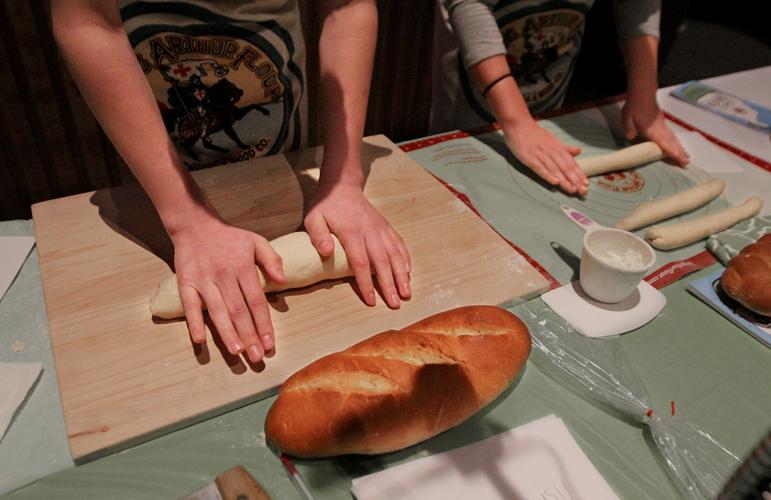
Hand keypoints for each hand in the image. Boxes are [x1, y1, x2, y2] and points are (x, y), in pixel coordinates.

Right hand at [170, 214, 284, 363]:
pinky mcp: (186, 283)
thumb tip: (283, 280)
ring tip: (237, 352)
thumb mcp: (256, 241)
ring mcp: (204, 281)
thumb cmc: (229, 237)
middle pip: (239, 311)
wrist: (195, 224)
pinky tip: (200, 340)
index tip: (270, 344)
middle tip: (256, 358)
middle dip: (249, 336)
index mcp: (243, 268)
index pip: (256, 301)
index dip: (264, 324)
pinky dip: (194, 322)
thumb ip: (271, 260)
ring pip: (217, 311)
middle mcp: (224, 276)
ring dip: (227, 333)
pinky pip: (190, 306)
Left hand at [304, 178, 410, 308]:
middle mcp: (370, 231)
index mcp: (352, 232)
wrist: (342, 185)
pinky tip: (408, 272)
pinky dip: (405, 258)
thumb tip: (326, 252)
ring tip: (406, 292)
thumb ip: (318, 235)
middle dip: (389, 284)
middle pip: (382, 262)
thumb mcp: (313, 217)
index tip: (371, 301)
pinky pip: (398, 243)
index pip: (360, 262)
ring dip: (402, 274)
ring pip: (395, 254)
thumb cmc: (326, 205)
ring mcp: (380, 228)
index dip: (366, 283)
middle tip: (395, 303)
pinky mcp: (386, 226)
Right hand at [504, 120, 588, 195]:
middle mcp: (551, 151)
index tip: (586, 183)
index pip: (571, 162)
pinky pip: (540, 168)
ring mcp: (540, 154)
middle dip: (575, 180)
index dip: (579, 173)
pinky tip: (555, 182)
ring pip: (555, 169)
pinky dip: (548, 175)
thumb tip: (579, 151)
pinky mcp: (529, 158)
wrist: (518, 124)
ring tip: (572, 189)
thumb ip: (565, 148)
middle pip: (565, 167)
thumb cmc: (535, 134)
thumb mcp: (552, 139)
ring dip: (564, 180)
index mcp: (557, 147)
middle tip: (583, 191)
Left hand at [622, 98, 688, 165]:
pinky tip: (677, 145)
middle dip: (679, 152)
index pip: (663, 142)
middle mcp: (660, 129)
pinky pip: (671, 134)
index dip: (671, 151)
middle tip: (686, 162)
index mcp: (651, 130)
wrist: (642, 94)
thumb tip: (631, 137)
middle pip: (671, 142)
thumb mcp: (627, 118)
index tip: (680, 158)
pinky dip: (675, 141)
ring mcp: (662, 125)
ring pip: (673, 138)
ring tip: (686, 156)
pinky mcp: (662, 123)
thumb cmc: (634, 106)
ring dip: (679, 148)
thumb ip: (629, 128)